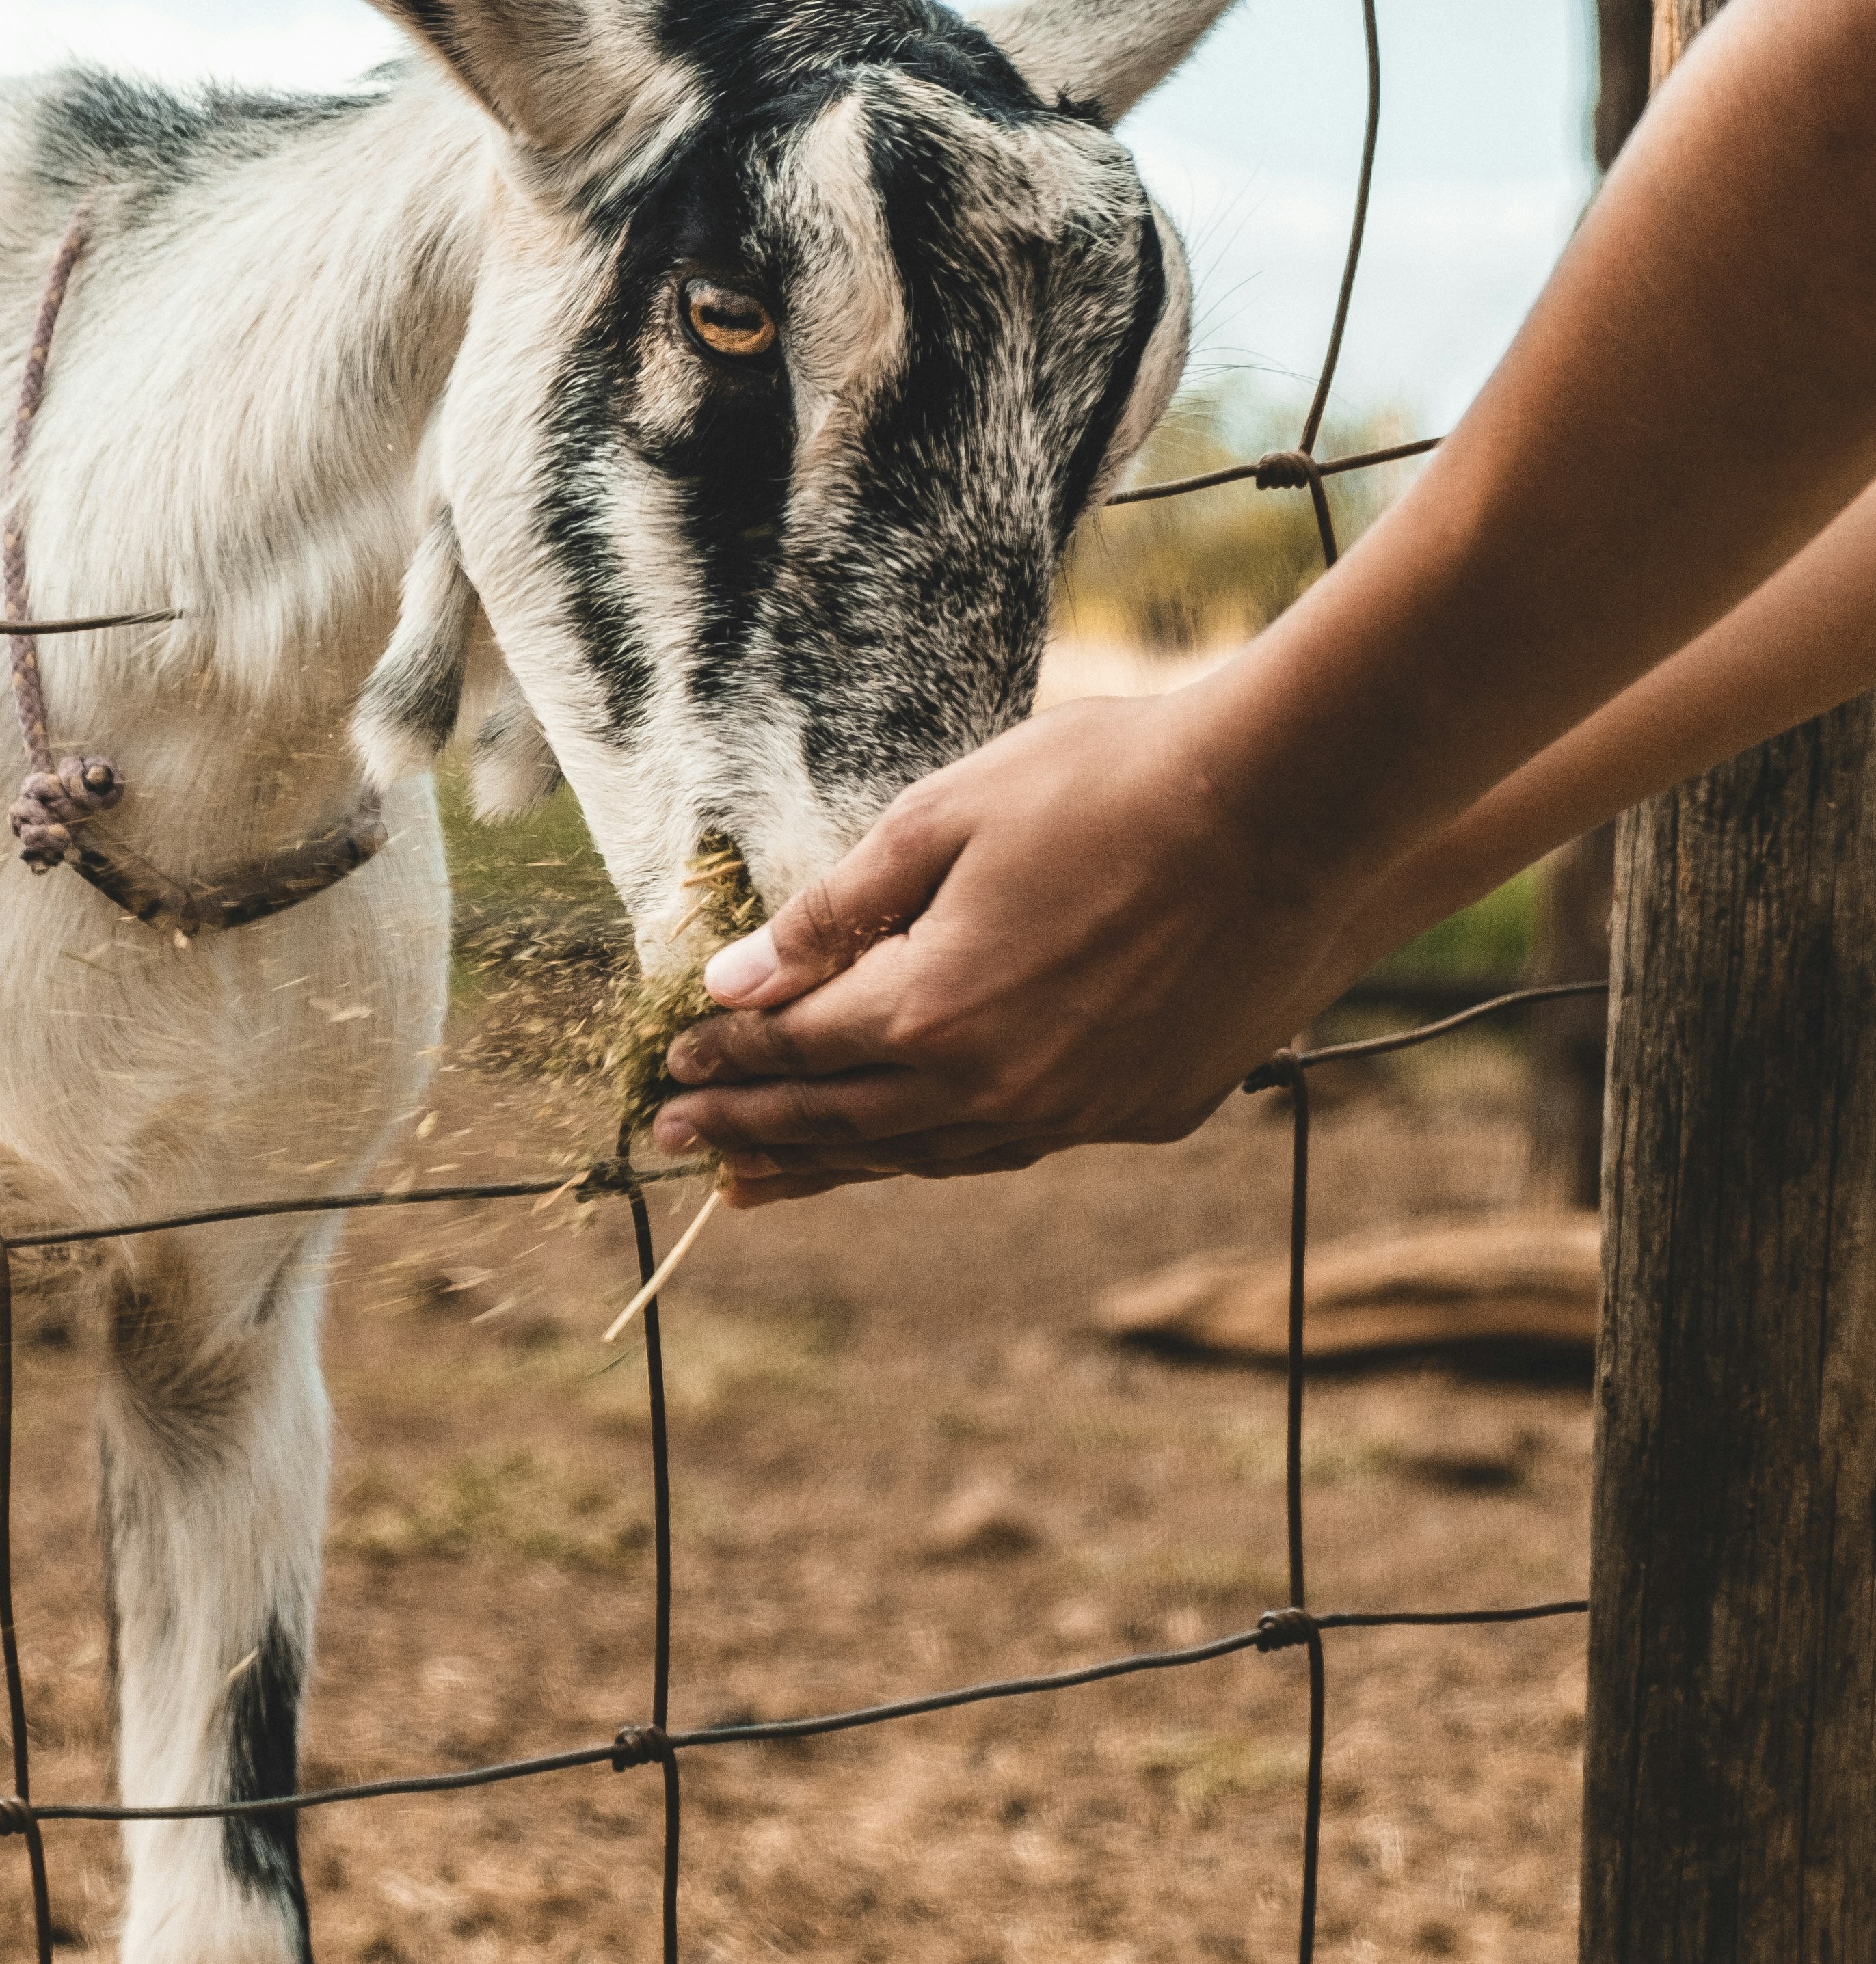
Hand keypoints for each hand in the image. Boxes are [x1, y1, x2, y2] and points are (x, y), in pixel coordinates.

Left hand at [653, 689, 1362, 1201]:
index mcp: (932, 1012)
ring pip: (930, 1155)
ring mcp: (1079, 1110)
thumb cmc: (1111, 785)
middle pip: (845, 1126)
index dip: (728, 1059)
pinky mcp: (1149, 1111)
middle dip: (752, 1134)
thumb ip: (833, 913)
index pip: (797, 1049)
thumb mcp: (942, 818)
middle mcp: (998, 1086)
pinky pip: (1019, 1145)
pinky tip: (916, 1147)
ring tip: (767, 1178)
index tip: (673, 1068)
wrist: (1291, 811)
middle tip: (680, 1147)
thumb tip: (736, 982)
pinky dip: (947, 1150)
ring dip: (840, 1165)